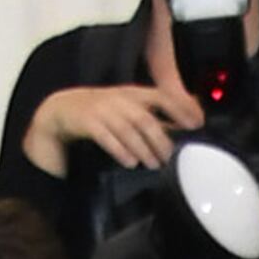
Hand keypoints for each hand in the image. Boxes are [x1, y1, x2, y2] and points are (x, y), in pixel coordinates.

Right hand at [22, 76, 186, 178]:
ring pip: (126, 129)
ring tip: (153, 164)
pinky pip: (104, 136)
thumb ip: (156, 118)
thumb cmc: (102, 114)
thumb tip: (189, 123)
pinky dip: (119, 150)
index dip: (179, 109)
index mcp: (132, 94)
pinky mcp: (86, 121)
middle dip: (160, 140)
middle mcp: (118, 99)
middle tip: (170, 158)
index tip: (196, 124)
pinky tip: (129, 162)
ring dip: (142, 148)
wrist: (61, 110)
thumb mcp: (129, 111)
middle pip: (144, 118)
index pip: (160, 96)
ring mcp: (101, 109)